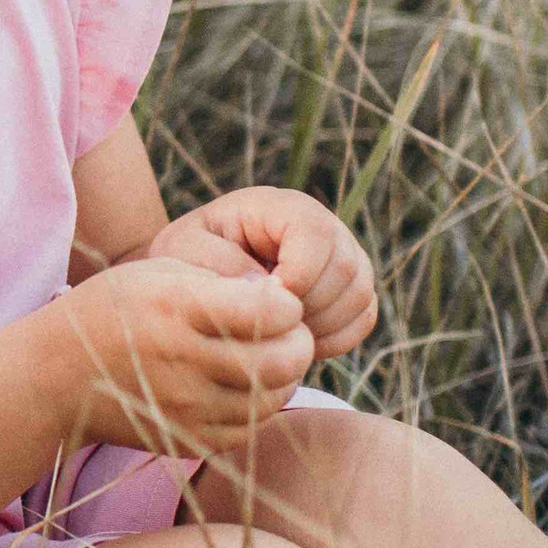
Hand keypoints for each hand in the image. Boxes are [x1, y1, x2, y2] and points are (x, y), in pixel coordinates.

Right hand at [55, 255, 312, 464]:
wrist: (56, 375)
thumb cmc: (113, 309)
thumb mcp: (156, 271)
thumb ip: (220, 278)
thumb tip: (282, 296)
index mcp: (176, 307)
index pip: (270, 310)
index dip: (287, 302)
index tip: (277, 299)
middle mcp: (182, 361)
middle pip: (280, 360)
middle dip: (299, 342)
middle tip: (291, 332)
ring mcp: (184, 408)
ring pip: (272, 399)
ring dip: (284, 377)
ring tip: (271, 357)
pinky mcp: (186, 440)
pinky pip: (249, 429)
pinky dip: (260, 407)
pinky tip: (247, 386)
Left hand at [154, 190, 376, 360]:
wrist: (198, 276)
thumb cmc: (188, 257)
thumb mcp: (184, 251)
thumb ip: (220, 262)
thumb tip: (269, 286)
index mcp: (280, 206)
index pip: (316, 232)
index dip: (299, 274)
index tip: (266, 302)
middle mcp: (322, 226)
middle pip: (346, 267)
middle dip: (308, 306)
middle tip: (268, 325)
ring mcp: (343, 256)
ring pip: (360, 294)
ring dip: (321, 326)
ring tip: (278, 335)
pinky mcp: (350, 289)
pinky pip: (363, 318)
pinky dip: (335, 339)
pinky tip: (296, 342)